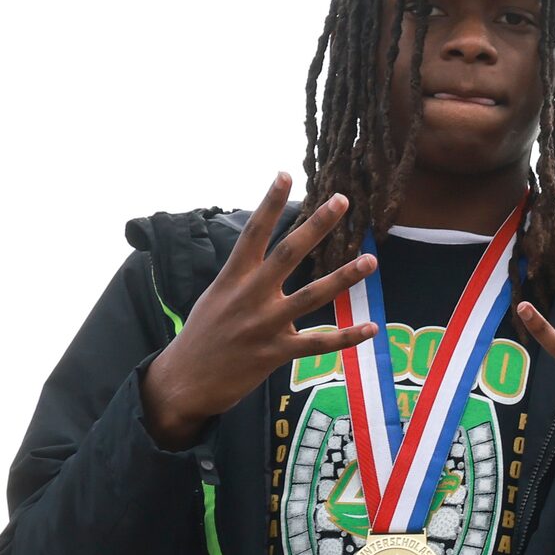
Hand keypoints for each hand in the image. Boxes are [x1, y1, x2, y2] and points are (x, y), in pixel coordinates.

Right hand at [141, 176, 377, 448]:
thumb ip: (245, 277)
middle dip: (316, 225)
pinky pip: (318, 343)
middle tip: (342, 200)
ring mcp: (263, 325)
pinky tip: (371, 327)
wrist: (183, 381)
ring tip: (371, 259)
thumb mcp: (217, 297)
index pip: (254, 232)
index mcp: (232, 278)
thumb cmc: (205, 335)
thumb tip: (269, 258)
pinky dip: (347, 337)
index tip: (286, 174)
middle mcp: (248, 296)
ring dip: (343, 277)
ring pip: (311, 295)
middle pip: (288, 253)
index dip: (270, 203)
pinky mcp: (274, 353)